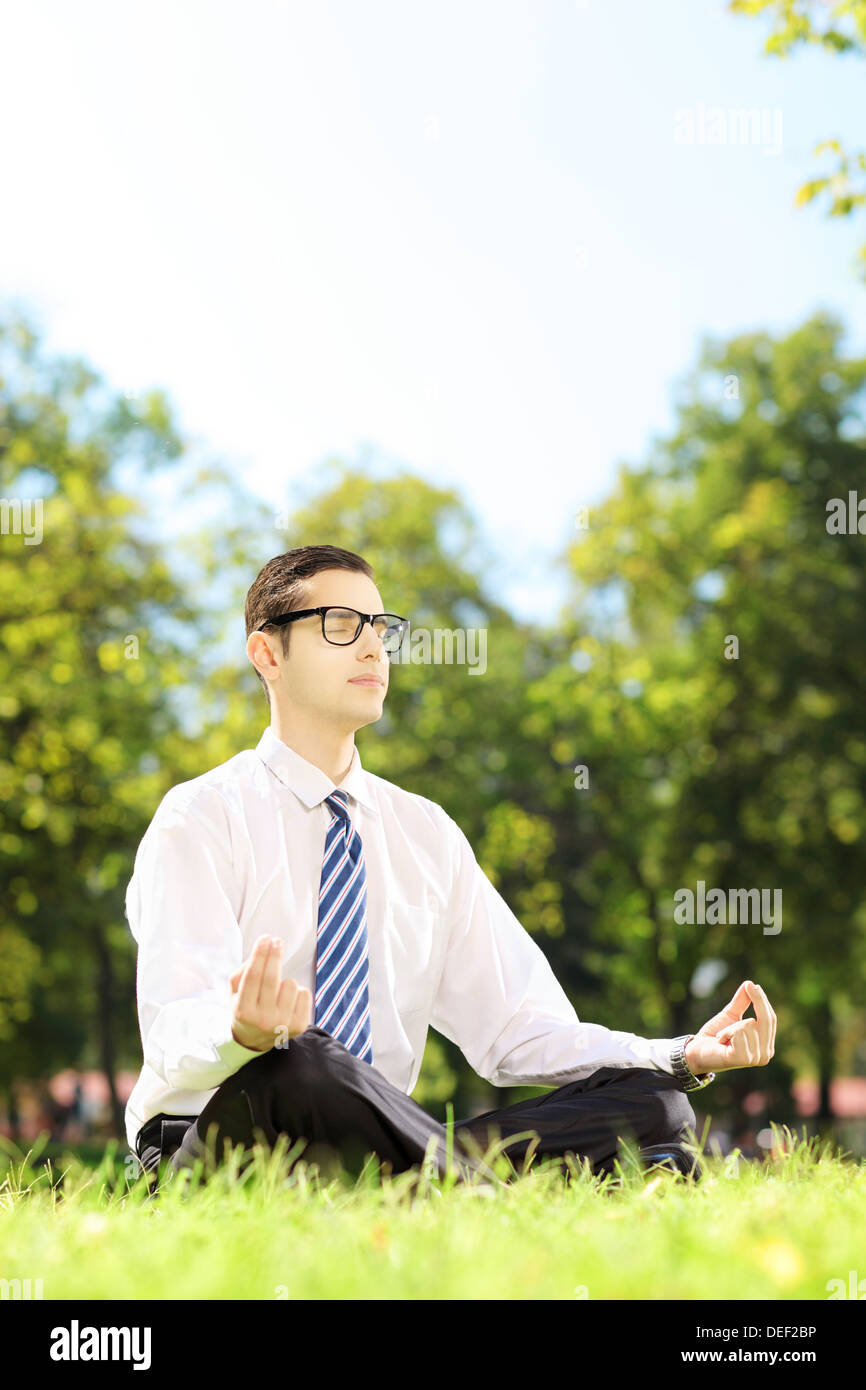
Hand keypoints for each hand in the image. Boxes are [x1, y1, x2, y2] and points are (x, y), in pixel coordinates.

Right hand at [229, 935, 312, 1051]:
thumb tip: (264, 951)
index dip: (260, 955)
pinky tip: (288, 1001)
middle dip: (275, 955)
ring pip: (290, 984)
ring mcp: (283, 1024)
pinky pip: (305, 993)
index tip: (265, 938)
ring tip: (277, 992)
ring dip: (285, 980)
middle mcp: (263, 1020)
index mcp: (243, 1011)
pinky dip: (298, 991)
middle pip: (271, 978)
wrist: (255, 1041)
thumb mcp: (235, 994)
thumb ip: (243, 972)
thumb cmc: (246, 1009)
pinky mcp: (300, 1026)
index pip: (253, 977)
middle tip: (277, 941)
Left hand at [684, 980, 775, 1075]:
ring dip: (731, 1027)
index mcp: (766, 1045)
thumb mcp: (731, 1015)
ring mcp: (755, 1058)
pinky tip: (721, 1042)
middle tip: (748, 986)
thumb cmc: (715, 1035)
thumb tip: (750, 983)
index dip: (762, 1000)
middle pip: (766, 1020)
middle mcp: (765, 1054)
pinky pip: (739, 1032)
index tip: (753, 984)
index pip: (771, 1020)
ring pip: (749, 1024)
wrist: (697, 1051)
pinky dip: (726, 1033)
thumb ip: (742, 1001)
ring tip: (723, 1037)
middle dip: (757, 1001)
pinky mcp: (743, 1059)